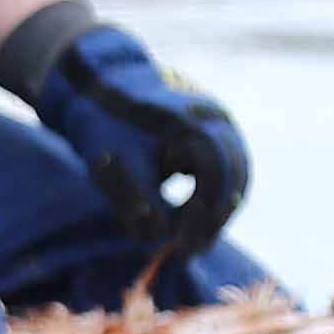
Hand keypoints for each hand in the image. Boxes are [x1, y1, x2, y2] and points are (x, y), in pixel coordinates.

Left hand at [0, 0, 248, 261]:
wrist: (98, 81)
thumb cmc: (103, 123)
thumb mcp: (114, 168)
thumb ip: (138, 206)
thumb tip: (159, 240)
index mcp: (193, 125)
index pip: (214, 180)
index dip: (200, 220)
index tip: (180, 250)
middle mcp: (215, 118)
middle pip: (232, 178)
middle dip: (212, 219)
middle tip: (187, 251)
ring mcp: (218, 119)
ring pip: (235, 172)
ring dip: (216, 208)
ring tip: (190, 239)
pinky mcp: (213, 126)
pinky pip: (227, 164)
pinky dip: (214, 192)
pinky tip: (192, 216)